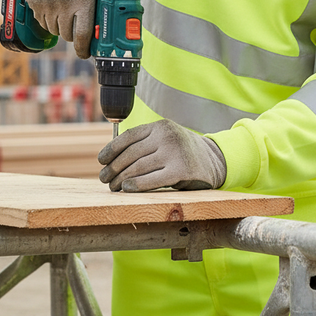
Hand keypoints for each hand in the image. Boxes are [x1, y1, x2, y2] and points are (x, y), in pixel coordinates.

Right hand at [26, 0, 101, 58]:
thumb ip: (101, 7)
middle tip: (75, 22)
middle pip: (66, 35)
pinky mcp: (34, 1)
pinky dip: (48, 18)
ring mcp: (47, 2)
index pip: (82, 34)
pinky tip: (54, 5)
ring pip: (53, 30)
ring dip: (59, 26)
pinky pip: (41, 22)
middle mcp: (64, 2)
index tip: (84, 54)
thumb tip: (110, 34)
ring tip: (65, 10)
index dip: (83, 49)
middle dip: (72, 33)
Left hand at [98, 119, 226, 192]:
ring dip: (121, 179)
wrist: (214, 160)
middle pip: (131, 154)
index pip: (129, 136)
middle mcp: (166, 136)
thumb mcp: (165, 139)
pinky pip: (153, 179)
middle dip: (114, 168)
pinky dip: (137, 185)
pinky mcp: (182, 170)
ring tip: (113, 187)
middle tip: (104, 179)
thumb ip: (145, 143)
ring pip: (139, 167)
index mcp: (160, 126)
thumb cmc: (182, 152)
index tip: (101, 160)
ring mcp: (175, 152)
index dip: (112, 149)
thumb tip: (111, 159)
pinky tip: (127, 189)